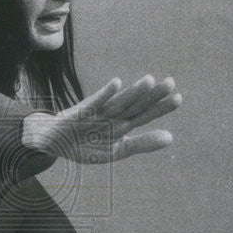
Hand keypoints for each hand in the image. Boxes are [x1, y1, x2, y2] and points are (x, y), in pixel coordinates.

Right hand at [22, 75, 180, 163]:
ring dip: (133, 92)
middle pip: (135, 105)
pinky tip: (117, 83)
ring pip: (118, 102)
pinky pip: (94, 102)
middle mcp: (113, 115)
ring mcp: (97, 112)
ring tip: (149, 81)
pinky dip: (105, 94)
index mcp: (123, 124)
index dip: (160, 107)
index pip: (144, 114)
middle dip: (151, 95)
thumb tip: (171, 138)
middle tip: (170, 83)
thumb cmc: (86, 145)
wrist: (55, 143)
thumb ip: (142, 143)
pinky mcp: (81, 112)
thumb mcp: (116, 150)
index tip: (178, 98)